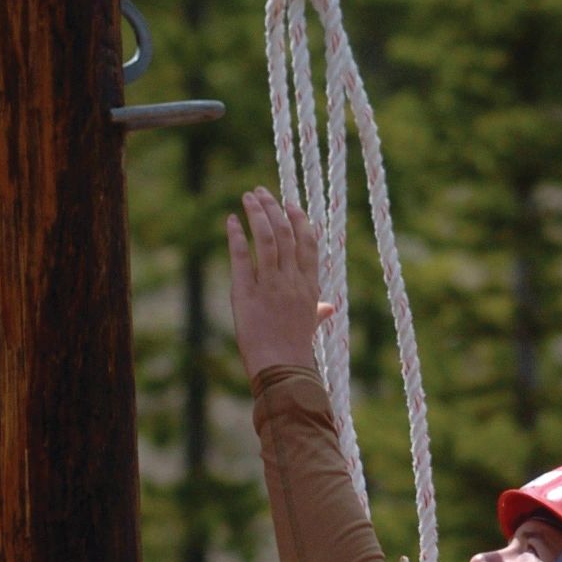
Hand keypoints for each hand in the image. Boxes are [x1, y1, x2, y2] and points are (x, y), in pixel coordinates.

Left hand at [227, 188, 333, 379]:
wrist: (282, 369)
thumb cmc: (296, 350)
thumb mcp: (310, 327)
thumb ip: (319, 312)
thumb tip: (329, 308)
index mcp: (309, 286)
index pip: (307, 242)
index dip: (299, 218)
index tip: (289, 203)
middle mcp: (291, 281)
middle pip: (286, 233)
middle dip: (273, 207)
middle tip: (261, 192)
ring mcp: (270, 285)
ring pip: (266, 238)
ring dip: (256, 213)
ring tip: (248, 196)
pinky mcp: (246, 292)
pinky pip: (242, 256)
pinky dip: (236, 235)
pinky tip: (232, 220)